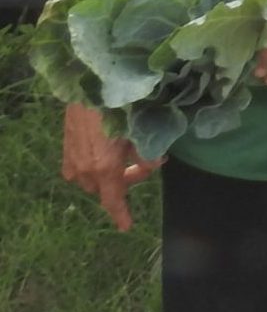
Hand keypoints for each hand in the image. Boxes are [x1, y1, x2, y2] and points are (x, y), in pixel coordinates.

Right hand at [62, 103, 159, 231]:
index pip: (113, 200)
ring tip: (124, 155)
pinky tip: (102, 153)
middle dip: (125, 181)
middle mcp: (85, 169)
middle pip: (106, 188)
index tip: (126, 226)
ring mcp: (72, 159)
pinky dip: (92, 167)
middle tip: (144, 163)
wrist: (89, 85)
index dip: (121, 214)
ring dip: (108, 174)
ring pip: (91, 179)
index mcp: (105, 168)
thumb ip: (149, 154)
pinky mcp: (66, 147)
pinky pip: (77, 168)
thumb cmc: (120, 107)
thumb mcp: (142, 132)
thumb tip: (154, 162)